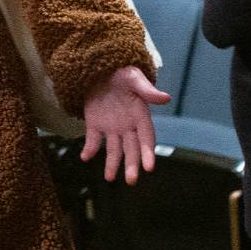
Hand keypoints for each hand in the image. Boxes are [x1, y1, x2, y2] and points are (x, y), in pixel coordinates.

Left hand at [80, 65, 170, 184]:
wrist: (101, 69)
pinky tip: (84, 157)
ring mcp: (111, 127)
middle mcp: (127, 126)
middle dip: (132, 165)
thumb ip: (147, 90)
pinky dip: (89, 149)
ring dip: (112, 163)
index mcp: (140, 116)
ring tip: (109, 178)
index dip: (148, 152)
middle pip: (131, 149)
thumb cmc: (122, 73)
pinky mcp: (95, 124)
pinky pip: (92, 140)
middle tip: (131, 181)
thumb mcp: (134, 78)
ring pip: (113, 149)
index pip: (146, 138)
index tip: (149, 167)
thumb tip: (166, 98)